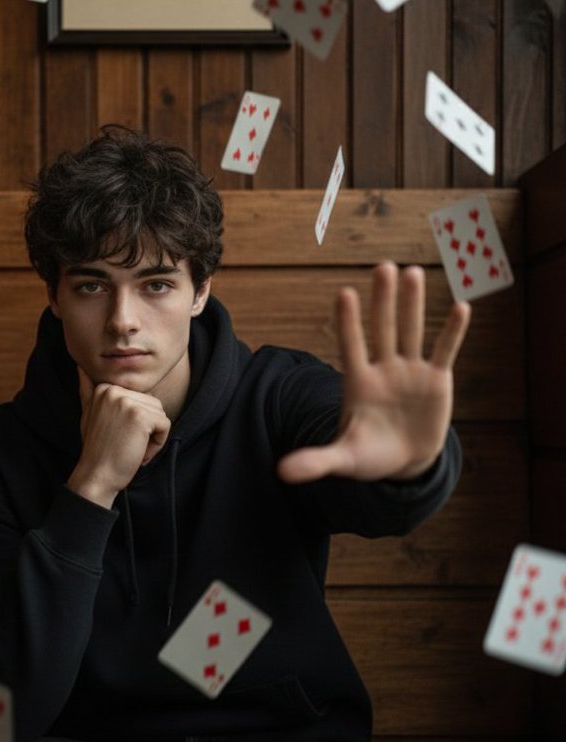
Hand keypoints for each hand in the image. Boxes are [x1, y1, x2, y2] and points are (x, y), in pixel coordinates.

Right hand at [68, 366, 170, 503]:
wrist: (96, 476)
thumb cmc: (97, 449)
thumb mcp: (88, 414)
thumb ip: (87, 390)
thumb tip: (81, 367)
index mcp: (104, 387)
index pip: (140, 398)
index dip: (135, 422)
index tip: (119, 435)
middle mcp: (114, 390)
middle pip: (152, 405)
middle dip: (146, 429)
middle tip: (126, 444)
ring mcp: (127, 402)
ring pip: (160, 414)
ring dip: (152, 436)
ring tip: (131, 448)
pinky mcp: (140, 416)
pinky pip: (165, 425)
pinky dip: (158, 443)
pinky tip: (139, 452)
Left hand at [276, 262, 470, 484]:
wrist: (403, 461)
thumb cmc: (368, 456)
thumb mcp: (342, 459)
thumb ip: (315, 462)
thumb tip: (281, 474)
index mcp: (358, 383)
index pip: (351, 346)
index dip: (349, 322)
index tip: (344, 293)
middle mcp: (383, 369)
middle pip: (382, 329)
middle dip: (383, 300)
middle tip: (383, 267)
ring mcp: (410, 371)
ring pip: (411, 331)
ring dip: (413, 304)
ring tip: (414, 272)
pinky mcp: (436, 379)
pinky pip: (444, 350)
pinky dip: (452, 331)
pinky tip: (461, 306)